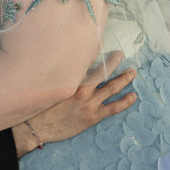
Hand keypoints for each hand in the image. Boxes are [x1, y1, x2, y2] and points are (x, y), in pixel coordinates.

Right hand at [13, 50, 136, 154]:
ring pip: (112, 88)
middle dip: (114, 62)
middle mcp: (81, 89)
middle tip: (121, 55)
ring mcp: (88, 103)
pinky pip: (113, 107)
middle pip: (103, 72)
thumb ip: (62, 76)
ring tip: (132, 73)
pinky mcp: (92, 116)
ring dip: (124, 79)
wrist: (36, 127)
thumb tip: (70, 66)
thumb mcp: (49, 86)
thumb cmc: (40, 106)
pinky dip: (125, 101)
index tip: (102, 42)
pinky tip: (133, 96)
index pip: (86, 61)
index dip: (95, 51)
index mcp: (70, 80)